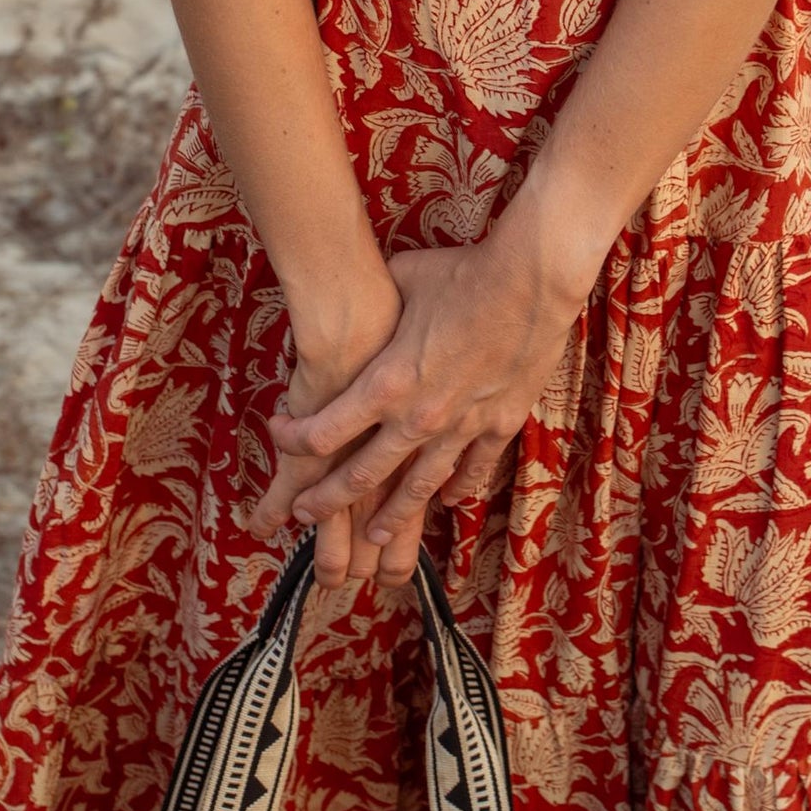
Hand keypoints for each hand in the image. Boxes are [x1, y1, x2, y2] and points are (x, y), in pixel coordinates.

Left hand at [254, 226, 590, 587]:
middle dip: (326, 499)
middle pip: (361, 476)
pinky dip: (458, 489)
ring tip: (371, 537)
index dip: (293, 441)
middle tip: (304, 512)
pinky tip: (447, 502)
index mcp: (386, 384)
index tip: (279, 435)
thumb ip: (381, 301)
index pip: (323, 432)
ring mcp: (461, 427)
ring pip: (418, 489)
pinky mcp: (499, 425)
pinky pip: (474, 470)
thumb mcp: (404, 279)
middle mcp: (418, 418)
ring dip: (390, 516)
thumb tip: (363, 291)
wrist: (530, 283)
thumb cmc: (463, 273)